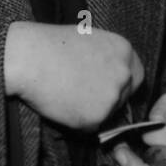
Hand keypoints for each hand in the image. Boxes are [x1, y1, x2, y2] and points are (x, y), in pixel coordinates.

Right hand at [4, 21, 143, 130]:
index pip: (136, 76)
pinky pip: (91, 126)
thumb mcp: (90, 38)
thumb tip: (110, 72)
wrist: (30, 58)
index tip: (107, 87)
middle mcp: (124, 74)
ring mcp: (112, 97)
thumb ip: (107, 56)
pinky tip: (62, 105)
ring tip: (67, 95)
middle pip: (125, 96)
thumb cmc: (51, 44)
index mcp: (125, 51)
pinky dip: (78, 122)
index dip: (122, 84)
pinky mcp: (96, 117)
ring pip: (108, 113)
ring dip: (92, 111)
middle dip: (109, 99)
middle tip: (84, 96)